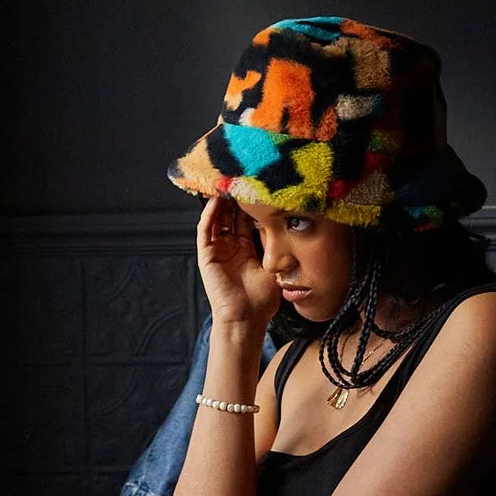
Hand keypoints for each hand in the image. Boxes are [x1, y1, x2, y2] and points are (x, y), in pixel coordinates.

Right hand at [195, 192, 281, 327]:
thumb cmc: (262, 300)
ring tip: (226, 183)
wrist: (247, 318)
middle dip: (234, 198)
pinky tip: (216, 201)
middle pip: (229, 216)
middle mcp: (230, 248)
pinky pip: (205, 231)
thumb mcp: (275, 267)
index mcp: (246, 250)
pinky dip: (209, 215)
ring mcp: (217, 251)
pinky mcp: (206, 256)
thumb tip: (290, 227)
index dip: (249, 204)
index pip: (245, 220)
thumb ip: (278, 248)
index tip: (257, 187)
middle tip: (240, 178)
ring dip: (220, 202)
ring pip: (216, 220)